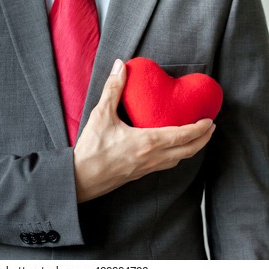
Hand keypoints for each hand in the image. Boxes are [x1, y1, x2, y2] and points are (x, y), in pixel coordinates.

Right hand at [74, 59, 215, 202]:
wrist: (81, 178)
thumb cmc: (91, 149)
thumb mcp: (100, 115)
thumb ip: (113, 90)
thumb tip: (120, 66)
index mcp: (148, 142)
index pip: (183, 135)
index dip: (200, 128)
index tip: (209, 120)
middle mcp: (152, 157)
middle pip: (188, 151)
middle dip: (203, 140)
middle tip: (210, 129)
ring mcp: (147, 168)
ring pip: (178, 161)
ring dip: (191, 150)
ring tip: (195, 139)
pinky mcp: (140, 174)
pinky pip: (166, 166)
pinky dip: (176, 157)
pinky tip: (170, 152)